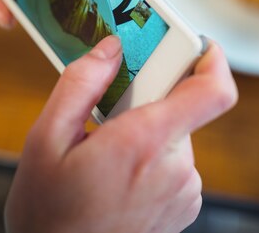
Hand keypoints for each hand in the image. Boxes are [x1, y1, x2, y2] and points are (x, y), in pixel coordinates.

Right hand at [5, 36, 237, 232]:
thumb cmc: (48, 214)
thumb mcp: (45, 141)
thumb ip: (81, 84)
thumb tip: (110, 48)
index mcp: (143, 143)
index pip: (212, 92)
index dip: (213, 60)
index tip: (199, 45)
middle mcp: (176, 168)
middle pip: (182, 109)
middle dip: (147, 104)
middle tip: (108, 121)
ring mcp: (184, 191)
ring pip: (175, 136)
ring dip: (146, 135)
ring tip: (106, 159)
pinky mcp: (184, 206)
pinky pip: (175, 163)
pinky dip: (152, 159)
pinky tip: (119, 178)